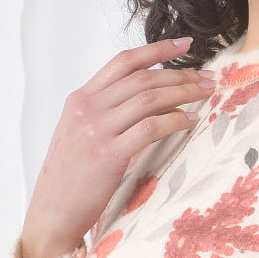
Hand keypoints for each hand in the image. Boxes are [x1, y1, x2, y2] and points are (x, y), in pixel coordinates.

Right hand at [19, 37, 215, 257]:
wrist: (51, 213)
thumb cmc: (69, 178)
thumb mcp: (78, 135)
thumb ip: (104, 113)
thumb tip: (148, 100)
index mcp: (79, 99)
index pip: (123, 62)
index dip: (156, 49)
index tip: (184, 44)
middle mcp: (87, 108)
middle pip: (142, 78)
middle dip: (180, 73)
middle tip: (207, 76)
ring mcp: (96, 130)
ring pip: (149, 98)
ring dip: (183, 93)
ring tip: (205, 94)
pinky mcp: (109, 153)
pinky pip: (151, 127)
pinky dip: (175, 120)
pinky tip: (190, 121)